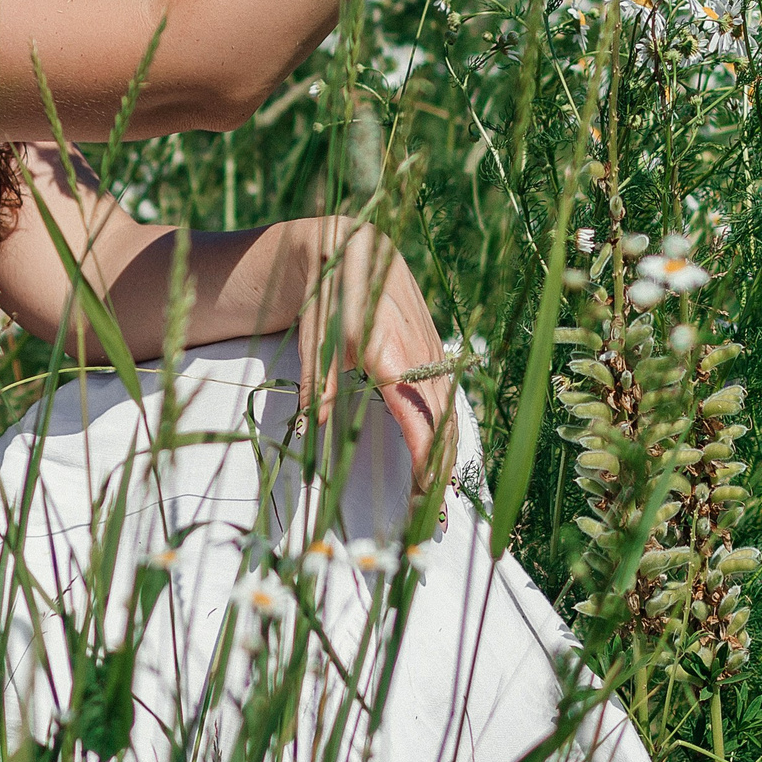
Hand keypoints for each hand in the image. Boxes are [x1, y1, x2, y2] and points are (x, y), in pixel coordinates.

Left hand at [293, 217, 454, 487]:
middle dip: (440, 471)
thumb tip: (312, 423)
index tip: (424, 495)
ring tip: (437, 496)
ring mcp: (429, 348)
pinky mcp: (432, 344)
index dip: (426, 459)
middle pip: (442, 422)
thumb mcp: (313, 336)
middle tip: (430, 517)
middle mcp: (418, 352)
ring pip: (450, 410)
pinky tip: (441, 454)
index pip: (419, 418)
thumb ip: (318, 379)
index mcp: (388, 352)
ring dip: (448, 454)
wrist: (350, 244)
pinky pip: (447, 394)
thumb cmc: (324, 293)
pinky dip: (448, 428)